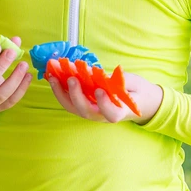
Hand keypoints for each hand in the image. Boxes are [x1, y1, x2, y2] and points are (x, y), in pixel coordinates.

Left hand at [48, 72, 162, 123]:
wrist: (137, 101)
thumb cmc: (136, 92)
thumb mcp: (133, 83)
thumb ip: (118, 81)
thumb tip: (98, 74)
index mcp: (119, 112)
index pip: (111, 114)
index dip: (104, 105)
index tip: (100, 91)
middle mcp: (102, 116)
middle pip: (86, 111)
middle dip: (76, 95)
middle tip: (72, 78)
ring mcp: (91, 112)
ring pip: (73, 107)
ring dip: (61, 92)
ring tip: (53, 76)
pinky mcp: (83, 106)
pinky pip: (69, 101)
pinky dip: (60, 90)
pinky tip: (53, 77)